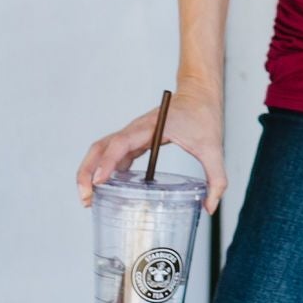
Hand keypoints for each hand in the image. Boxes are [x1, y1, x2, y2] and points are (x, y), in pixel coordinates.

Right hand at [76, 82, 226, 214]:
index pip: (121, 143)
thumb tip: (209, 208)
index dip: (108, 162)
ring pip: (101, 149)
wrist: (199, 94)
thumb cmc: (204, 115)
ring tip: (87, 199)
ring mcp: (132, 134)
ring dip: (89, 171)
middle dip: (87, 171)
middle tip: (85, 198)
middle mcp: (135, 129)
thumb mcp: (214, 149)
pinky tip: (106, 189)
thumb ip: (216, 179)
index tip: (100, 181)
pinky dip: (104, 169)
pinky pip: (112, 153)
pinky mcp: (135, 139)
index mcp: (150, 127)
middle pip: (100, 147)